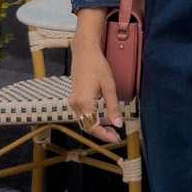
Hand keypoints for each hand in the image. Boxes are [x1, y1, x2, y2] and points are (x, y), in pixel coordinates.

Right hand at [69, 10, 124, 143]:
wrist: (84, 52)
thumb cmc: (98, 66)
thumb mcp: (109, 87)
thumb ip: (113, 107)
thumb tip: (118, 124)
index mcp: (84, 102)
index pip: (93, 126)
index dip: (105, 135)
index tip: (117, 139)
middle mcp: (75, 104)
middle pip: (87, 126)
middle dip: (101, 133)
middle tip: (116, 136)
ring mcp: (73, 101)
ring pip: (84, 121)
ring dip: (97, 126)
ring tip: (112, 128)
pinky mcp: (75, 98)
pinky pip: (83, 114)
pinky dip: (93, 119)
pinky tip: (104, 118)